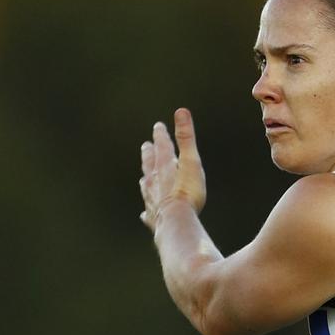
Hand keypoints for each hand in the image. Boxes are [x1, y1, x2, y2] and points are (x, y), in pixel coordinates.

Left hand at [139, 108, 206, 230]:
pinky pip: (148, 213)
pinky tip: (144, 214)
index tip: (157, 126)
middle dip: (149, 155)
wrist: (176, 223)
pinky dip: (147, 211)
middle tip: (145, 146)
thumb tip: (181, 111)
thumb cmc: (187, 193)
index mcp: (164, 167)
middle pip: (150, 165)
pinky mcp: (154, 219)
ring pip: (146, 187)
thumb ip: (186, 138)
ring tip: (144, 178)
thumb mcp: (190, 161)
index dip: (160, 135)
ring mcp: (152, 201)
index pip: (162, 146)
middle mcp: (155, 182)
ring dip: (146, 180)